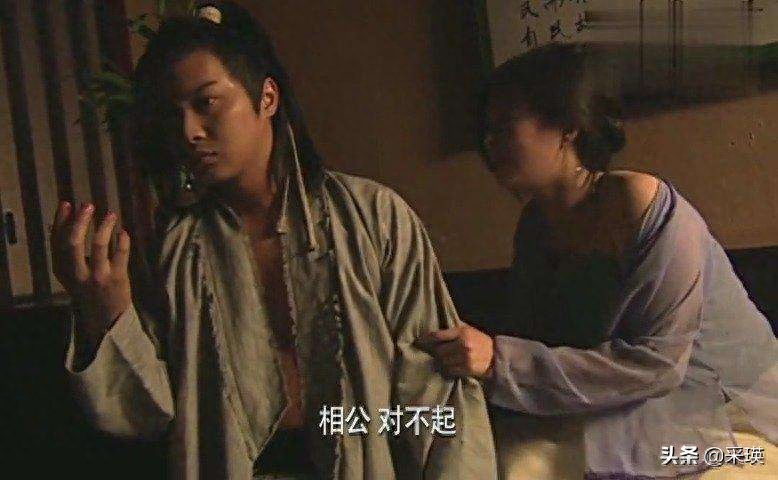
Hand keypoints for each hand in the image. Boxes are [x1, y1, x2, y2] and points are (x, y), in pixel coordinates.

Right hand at [51, 201, 131, 328]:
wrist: (105, 319)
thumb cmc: (87, 289)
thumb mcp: (70, 274)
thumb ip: (67, 252)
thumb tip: (66, 220)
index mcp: (62, 270)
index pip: (56, 242)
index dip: (60, 221)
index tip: (66, 203)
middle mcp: (77, 273)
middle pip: (73, 243)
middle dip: (79, 222)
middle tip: (88, 205)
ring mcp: (97, 276)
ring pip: (98, 246)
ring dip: (104, 227)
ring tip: (111, 214)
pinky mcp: (117, 278)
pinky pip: (120, 254)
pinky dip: (122, 240)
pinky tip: (123, 232)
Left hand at [420, 323, 494, 378]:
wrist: (495, 355)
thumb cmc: (479, 340)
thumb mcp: (468, 329)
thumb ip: (453, 329)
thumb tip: (434, 325)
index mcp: (461, 332)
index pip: (438, 336)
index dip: (426, 339)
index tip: (418, 341)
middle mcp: (462, 345)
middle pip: (439, 351)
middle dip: (435, 352)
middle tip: (433, 352)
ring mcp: (465, 358)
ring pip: (443, 362)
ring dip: (441, 361)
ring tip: (442, 359)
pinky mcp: (467, 369)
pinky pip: (450, 370)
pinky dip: (448, 368)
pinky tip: (450, 365)